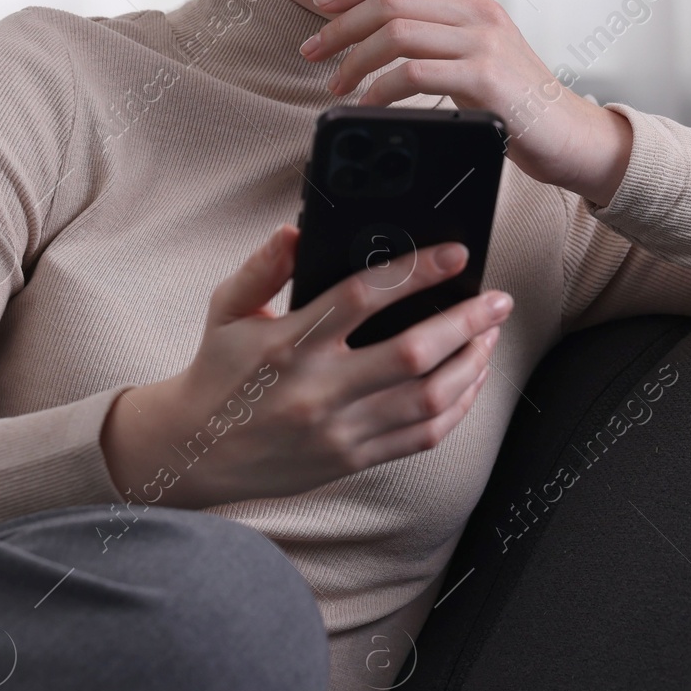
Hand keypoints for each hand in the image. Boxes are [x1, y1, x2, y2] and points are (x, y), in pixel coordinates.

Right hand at [100, 225, 510, 508]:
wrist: (193, 451)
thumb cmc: (217, 371)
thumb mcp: (226, 309)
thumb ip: (262, 268)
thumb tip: (296, 232)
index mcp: (290, 343)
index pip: (363, 298)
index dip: (416, 272)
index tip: (456, 254)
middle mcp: (319, 389)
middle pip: (411, 353)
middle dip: (466, 322)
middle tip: (497, 299)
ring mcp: (339, 430)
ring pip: (427, 398)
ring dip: (471, 363)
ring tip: (490, 334)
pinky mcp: (352, 459)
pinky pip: (421, 437)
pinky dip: (457, 407)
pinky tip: (470, 380)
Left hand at [298, 0, 633, 206]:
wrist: (570, 136)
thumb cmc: (519, 104)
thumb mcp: (478, 57)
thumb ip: (440, 38)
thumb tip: (379, 36)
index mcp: (475, 2)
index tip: (322, 7)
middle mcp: (479, 13)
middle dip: (341, 25)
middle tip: (314, 52)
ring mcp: (484, 42)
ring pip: (397, 31)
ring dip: (355, 59)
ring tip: (337, 84)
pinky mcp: (485, 76)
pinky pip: (413, 72)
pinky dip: (380, 88)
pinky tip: (367, 103)